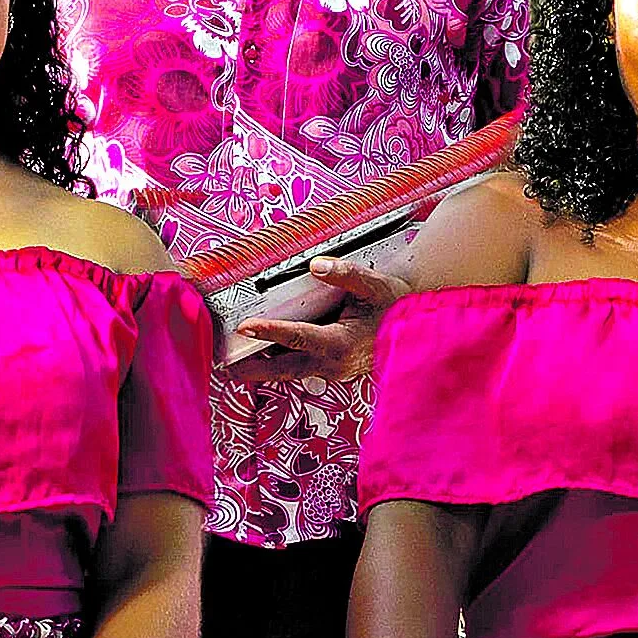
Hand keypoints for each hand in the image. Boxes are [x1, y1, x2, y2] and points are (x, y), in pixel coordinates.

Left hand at [222, 256, 408, 383]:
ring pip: (291, 371)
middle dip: (254, 368)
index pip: (299, 337)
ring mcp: (332, 370)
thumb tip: (317, 265)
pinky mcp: (331, 369)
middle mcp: (334, 364)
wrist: (413, 322)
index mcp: (343, 344)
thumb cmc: (392, 302)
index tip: (245, 327)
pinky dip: (279, 363)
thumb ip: (346, 274)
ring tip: (233, 365)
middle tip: (224, 365)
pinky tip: (261, 356)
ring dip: (263, 369)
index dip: (271, 332)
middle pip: (286, 368)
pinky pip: (300, 368)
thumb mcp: (374, 284)